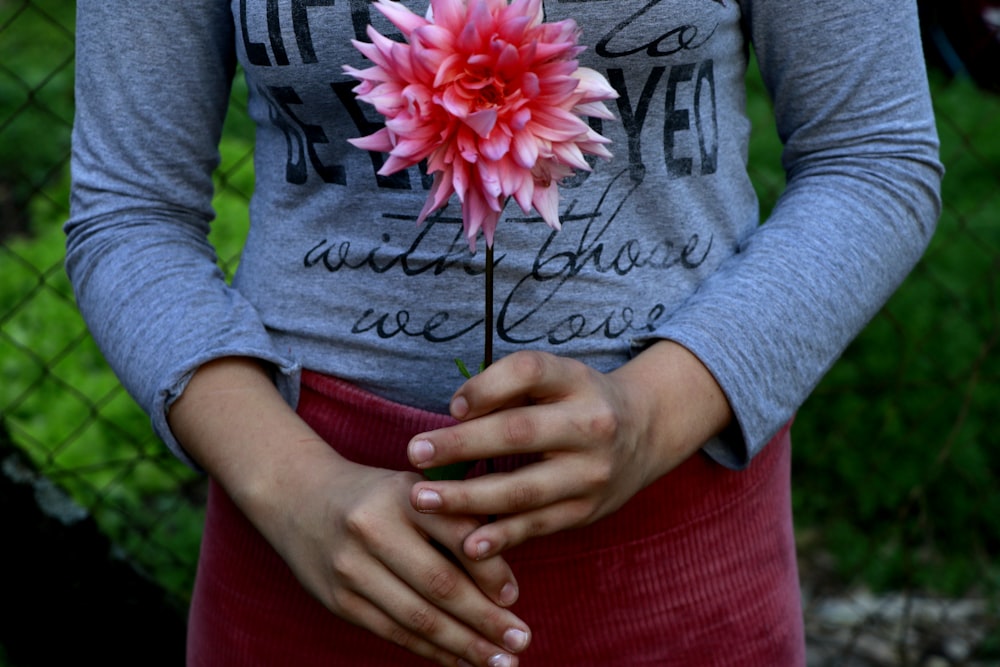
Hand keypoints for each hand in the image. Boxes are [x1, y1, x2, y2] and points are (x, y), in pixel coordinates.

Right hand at [267, 454, 531, 666]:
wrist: (298, 497)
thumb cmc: (378, 496)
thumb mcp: (414, 489)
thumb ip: (456, 520)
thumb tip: (506, 582)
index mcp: (403, 494)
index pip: (458, 534)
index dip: (490, 570)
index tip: (514, 597)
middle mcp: (374, 528)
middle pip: (439, 583)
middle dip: (485, 620)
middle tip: (521, 641)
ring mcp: (352, 567)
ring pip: (417, 617)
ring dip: (464, 645)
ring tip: (500, 662)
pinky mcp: (339, 599)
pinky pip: (393, 632)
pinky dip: (432, 651)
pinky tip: (460, 661)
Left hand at [406, 342, 732, 560]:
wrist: (646, 432)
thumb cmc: (577, 401)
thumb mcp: (556, 378)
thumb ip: (509, 387)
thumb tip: (457, 414)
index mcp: (575, 381)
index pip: (529, 371)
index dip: (486, 386)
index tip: (451, 406)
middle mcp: (590, 425)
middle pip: (519, 433)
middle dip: (462, 445)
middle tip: (415, 453)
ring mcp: (591, 472)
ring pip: (524, 489)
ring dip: (468, 497)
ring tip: (423, 499)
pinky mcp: (587, 510)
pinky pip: (538, 525)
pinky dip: (502, 537)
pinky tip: (467, 544)